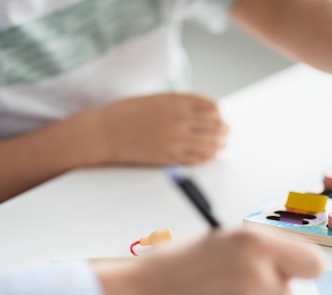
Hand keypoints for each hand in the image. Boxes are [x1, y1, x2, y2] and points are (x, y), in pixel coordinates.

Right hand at [92, 93, 228, 165]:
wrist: (105, 131)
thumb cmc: (128, 113)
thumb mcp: (157, 99)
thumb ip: (180, 103)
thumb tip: (204, 111)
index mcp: (176, 100)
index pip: (211, 106)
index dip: (219, 113)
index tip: (219, 117)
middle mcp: (179, 118)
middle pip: (215, 125)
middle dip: (223, 130)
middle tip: (226, 133)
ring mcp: (175, 138)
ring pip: (210, 144)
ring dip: (219, 145)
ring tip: (221, 146)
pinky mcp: (169, 156)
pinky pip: (197, 158)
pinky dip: (206, 156)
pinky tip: (207, 155)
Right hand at [96, 229, 325, 294]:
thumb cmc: (171, 267)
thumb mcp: (219, 241)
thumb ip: (258, 250)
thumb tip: (288, 261)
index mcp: (255, 243)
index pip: (313, 263)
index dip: (303, 267)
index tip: (294, 270)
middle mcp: (259, 276)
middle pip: (287, 290)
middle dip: (267, 287)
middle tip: (233, 282)